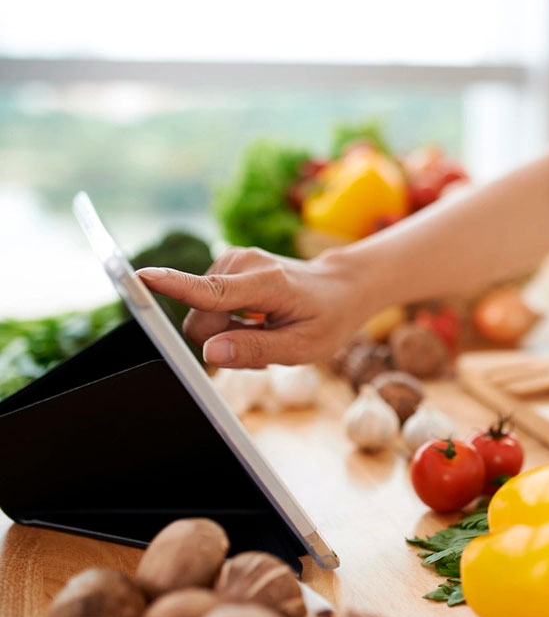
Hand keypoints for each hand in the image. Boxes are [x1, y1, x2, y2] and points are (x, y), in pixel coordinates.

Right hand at [136, 247, 370, 368]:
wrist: (340, 287)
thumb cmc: (327, 318)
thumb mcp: (302, 347)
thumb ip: (255, 350)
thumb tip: (210, 354)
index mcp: (265, 283)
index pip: (211, 291)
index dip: (174, 287)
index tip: (140, 277)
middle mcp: (241, 264)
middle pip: (200, 323)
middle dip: (224, 343)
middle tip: (266, 346)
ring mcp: (231, 262)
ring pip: (203, 319)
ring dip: (229, 334)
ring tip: (267, 331)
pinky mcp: (225, 267)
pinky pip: (209, 308)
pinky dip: (230, 322)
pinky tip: (258, 322)